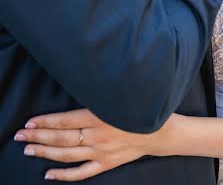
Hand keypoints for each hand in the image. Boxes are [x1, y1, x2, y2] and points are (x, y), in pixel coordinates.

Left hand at [14, 108, 166, 180]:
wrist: (161, 131)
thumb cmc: (139, 108)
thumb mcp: (119, 97)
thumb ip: (99, 96)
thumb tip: (79, 90)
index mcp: (99, 117)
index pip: (65, 121)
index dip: (45, 122)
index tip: (29, 123)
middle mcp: (97, 136)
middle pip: (61, 139)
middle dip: (38, 137)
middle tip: (20, 137)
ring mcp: (100, 152)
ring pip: (66, 155)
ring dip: (45, 153)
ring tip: (28, 150)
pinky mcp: (105, 164)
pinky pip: (81, 173)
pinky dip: (63, 175)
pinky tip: (48, 174)